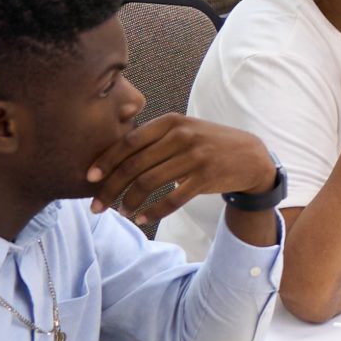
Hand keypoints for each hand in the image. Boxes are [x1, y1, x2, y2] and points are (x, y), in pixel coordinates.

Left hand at [83, 112, 278, 224]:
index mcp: (171, 122)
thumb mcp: (184, 130)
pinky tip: (143, 218)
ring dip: (129, 202)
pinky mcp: (206, 177)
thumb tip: (112, 159)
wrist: (250, 156)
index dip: (106, 162)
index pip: (128, 143)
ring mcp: (195, 157)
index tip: (89, 179)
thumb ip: (154, 139)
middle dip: (110, 188)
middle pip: (134, 166)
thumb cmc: (207, 144)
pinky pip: (171, 199)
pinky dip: (153, 212)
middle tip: (96, 206)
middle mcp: (182, 136)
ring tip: (121, 212)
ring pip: (149, 183)